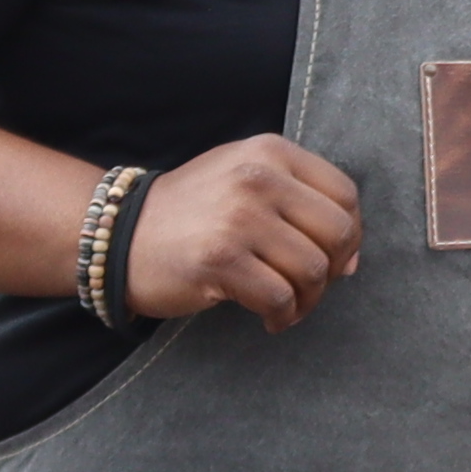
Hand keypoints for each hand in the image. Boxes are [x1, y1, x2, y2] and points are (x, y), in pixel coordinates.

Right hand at [125, 135, 363, 326]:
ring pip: (312, 270)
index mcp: (270, 152)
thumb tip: (352, 260)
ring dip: (308, 300)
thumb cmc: (193, 213)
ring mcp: (237, 217)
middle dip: (333, 272)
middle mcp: (257, 178)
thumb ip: (301, 204)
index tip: (336, 259)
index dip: (351, 234)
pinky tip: (271, 319)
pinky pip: (279, 297)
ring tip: (289, 307)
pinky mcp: (219, 259)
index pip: (345, 195)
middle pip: (337, 234)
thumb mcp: (246, 179)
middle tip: (311, 288)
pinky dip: (283, 316)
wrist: (118, 235)